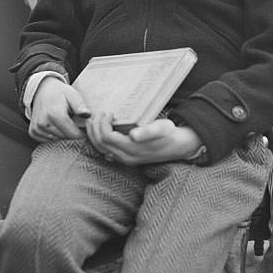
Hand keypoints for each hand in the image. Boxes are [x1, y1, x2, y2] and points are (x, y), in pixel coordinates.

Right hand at [27, 76, 89, 142]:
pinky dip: (54, 135)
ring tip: (63, 121)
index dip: (81, 133)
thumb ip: (80, 106)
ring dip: (63, 133)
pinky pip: (48, 140)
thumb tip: (88, 115)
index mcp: (55, 114)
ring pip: (57, 140)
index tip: (84, 127)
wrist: (42, 90)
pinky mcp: (33, 132)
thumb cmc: (60, 93)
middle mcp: (43, 123)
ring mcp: (36, 128)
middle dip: (72, 132)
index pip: (73, 134)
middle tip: (73, 120)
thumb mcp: (73, 95)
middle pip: (65, 138)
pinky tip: (54, 124)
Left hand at [86, 113, 201, 164]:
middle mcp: (126, 157)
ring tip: (95, 120)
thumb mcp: (161, 129)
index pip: (107, 137)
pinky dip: (99, 140)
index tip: (109, 112)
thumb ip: (147, 132)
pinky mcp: (126, 159)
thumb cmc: (168, 134)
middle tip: (98, 113)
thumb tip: (133, 135)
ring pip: (101, 149)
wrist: (177, 147)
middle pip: (100, 144)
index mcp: (132, 149)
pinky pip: (106, 151)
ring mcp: (125, 159)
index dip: (103, 124)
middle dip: (95, 127)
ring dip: (95, 134)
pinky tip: (101, 131)